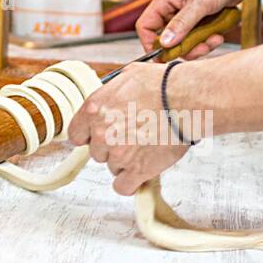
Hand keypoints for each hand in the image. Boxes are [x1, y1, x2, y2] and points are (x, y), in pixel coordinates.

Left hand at [68, 63, 189, 195]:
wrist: (186, 99)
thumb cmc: (163, 85)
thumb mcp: (128, 76)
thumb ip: (112, 92)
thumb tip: (112, 97)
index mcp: (94, 108)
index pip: (76, 134)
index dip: (90, 135)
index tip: (100, 135)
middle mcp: (101, 132)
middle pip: (97, 152)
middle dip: (112, 147)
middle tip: (133, 137)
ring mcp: (118, 153)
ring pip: (112, 167)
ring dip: (126, 161)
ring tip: (145, 148)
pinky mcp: (137, 170)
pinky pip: (123, 186)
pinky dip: (130, 183)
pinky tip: (140, 173)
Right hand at [135, 0, 254, 57]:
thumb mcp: (199, 3)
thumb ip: (181, 24)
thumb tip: (165, 43)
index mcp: (166, 0)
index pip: (146, 26)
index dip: (150, 43)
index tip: (164, 55)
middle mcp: (174, 8)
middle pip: (167, 38)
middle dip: (183, 47)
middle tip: (199, 49)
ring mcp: (188, 15)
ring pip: (184, 41)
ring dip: (199, 45)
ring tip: (213, 39)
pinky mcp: (201, 19)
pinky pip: (198, 37)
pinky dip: (208, 40)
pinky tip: (218, 34)